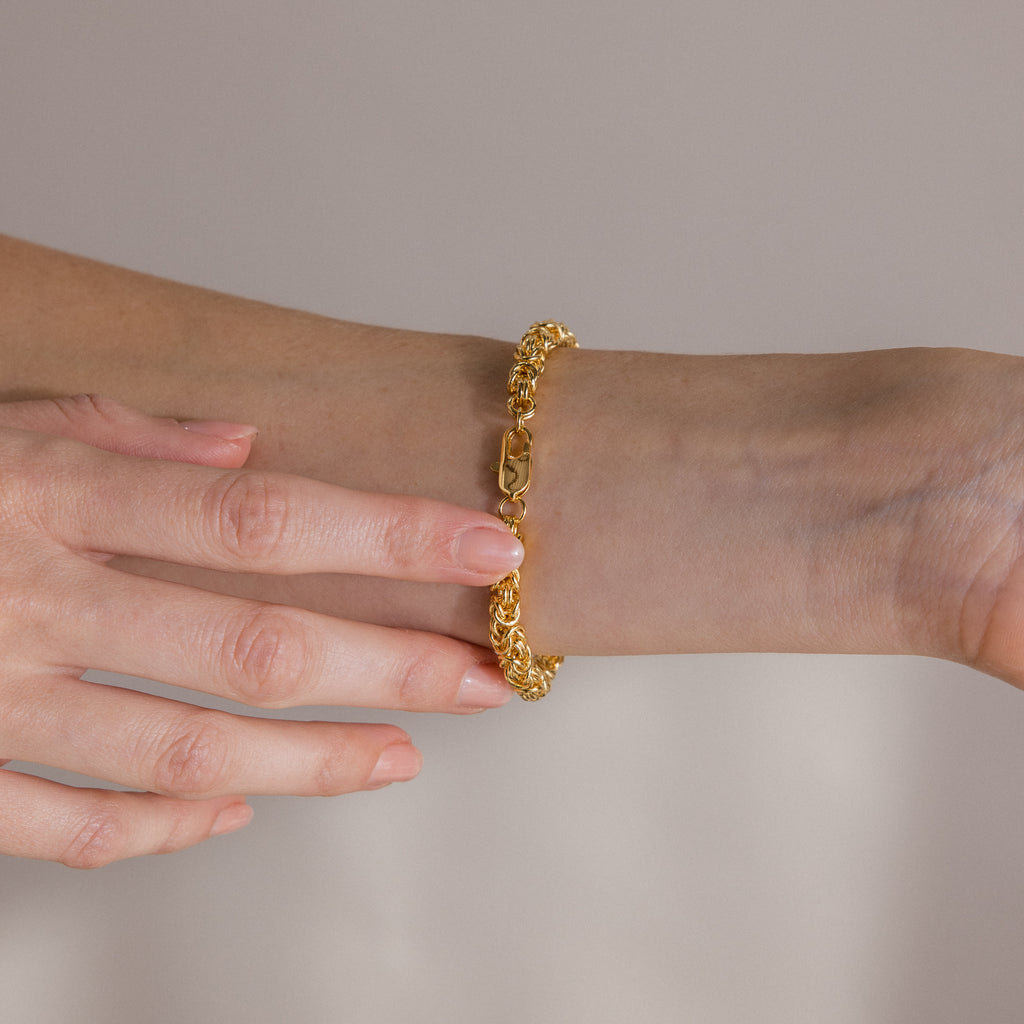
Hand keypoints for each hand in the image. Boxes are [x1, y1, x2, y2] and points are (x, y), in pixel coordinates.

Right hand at [0, 395, 521, 866]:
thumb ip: (122, 432)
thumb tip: (245, 450)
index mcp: (52, 491)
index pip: (262, 515)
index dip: (389, 536)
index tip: (490, 551)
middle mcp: (30, 599)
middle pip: (252, 646)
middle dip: (390, 668)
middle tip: (488, 682)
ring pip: (181, 752)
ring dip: (311, 762)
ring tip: (403, 757)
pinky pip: (72, 828)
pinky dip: (168, 826)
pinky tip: (237, 807)